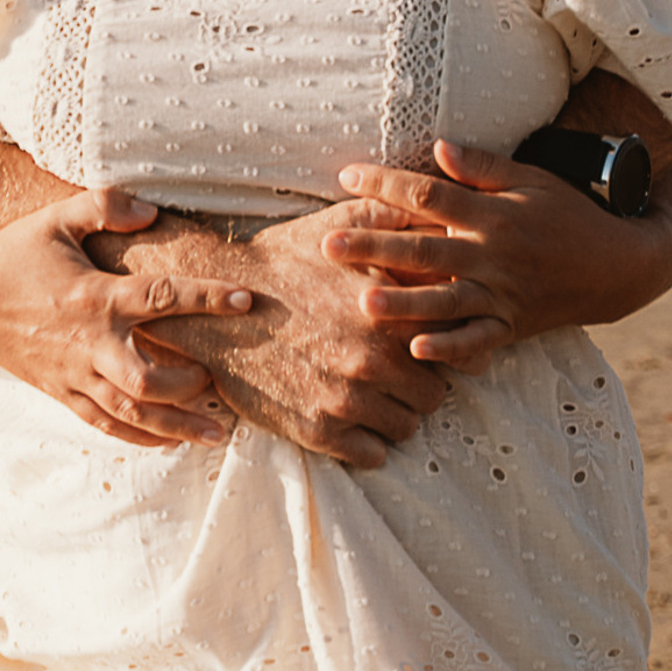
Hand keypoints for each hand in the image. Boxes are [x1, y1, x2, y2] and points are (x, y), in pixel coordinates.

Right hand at [0, 188, 255, 447]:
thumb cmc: (12, 256)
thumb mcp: (55, 218)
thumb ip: (105, 207)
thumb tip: (153, 211)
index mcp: (95, 297)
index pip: (163, 297)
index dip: (208, 299)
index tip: (248, 300)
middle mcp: (89, 344)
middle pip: (148, 380)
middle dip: (191, 385)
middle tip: (220, 378)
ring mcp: (74, 375)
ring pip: (131, 413)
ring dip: (177, 426)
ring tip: (216, 434)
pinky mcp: (61, 393)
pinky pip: (104, 424)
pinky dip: (140, 437)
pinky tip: (170, 442)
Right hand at [108, 206, 450, 470]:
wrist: (214, 303)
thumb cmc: (281, 261)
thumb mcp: (338, 226)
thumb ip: (394, 218)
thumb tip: (438, 215)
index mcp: (390, 313)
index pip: (458, 346)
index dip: (450, 345)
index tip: (431, 345)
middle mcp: (374, 360)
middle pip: (434, 395)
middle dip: (421, 383)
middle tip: (399, 372)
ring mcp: (346, 400)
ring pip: (406, 427)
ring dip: (395, 413)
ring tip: (375, 395)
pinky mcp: (317, 430)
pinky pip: (371, 454)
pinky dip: (367, 440)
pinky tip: (352, 417)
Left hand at [324, 140, 671, 368]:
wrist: (619, 266)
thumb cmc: (567, 214)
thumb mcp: (531, 179)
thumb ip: (482, 167)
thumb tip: (437, 147)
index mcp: (494, 214)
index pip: (431, 196)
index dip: (388, 185)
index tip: (347, 177)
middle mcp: (495, 256)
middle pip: (427, 250)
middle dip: (376, 247)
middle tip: (328, 245)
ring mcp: (503, 294)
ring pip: (446, 301)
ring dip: (404, 302)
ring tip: (362, 300)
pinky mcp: (511, 326)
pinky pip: (478, 341)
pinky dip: (450, 348)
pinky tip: (416, 349)